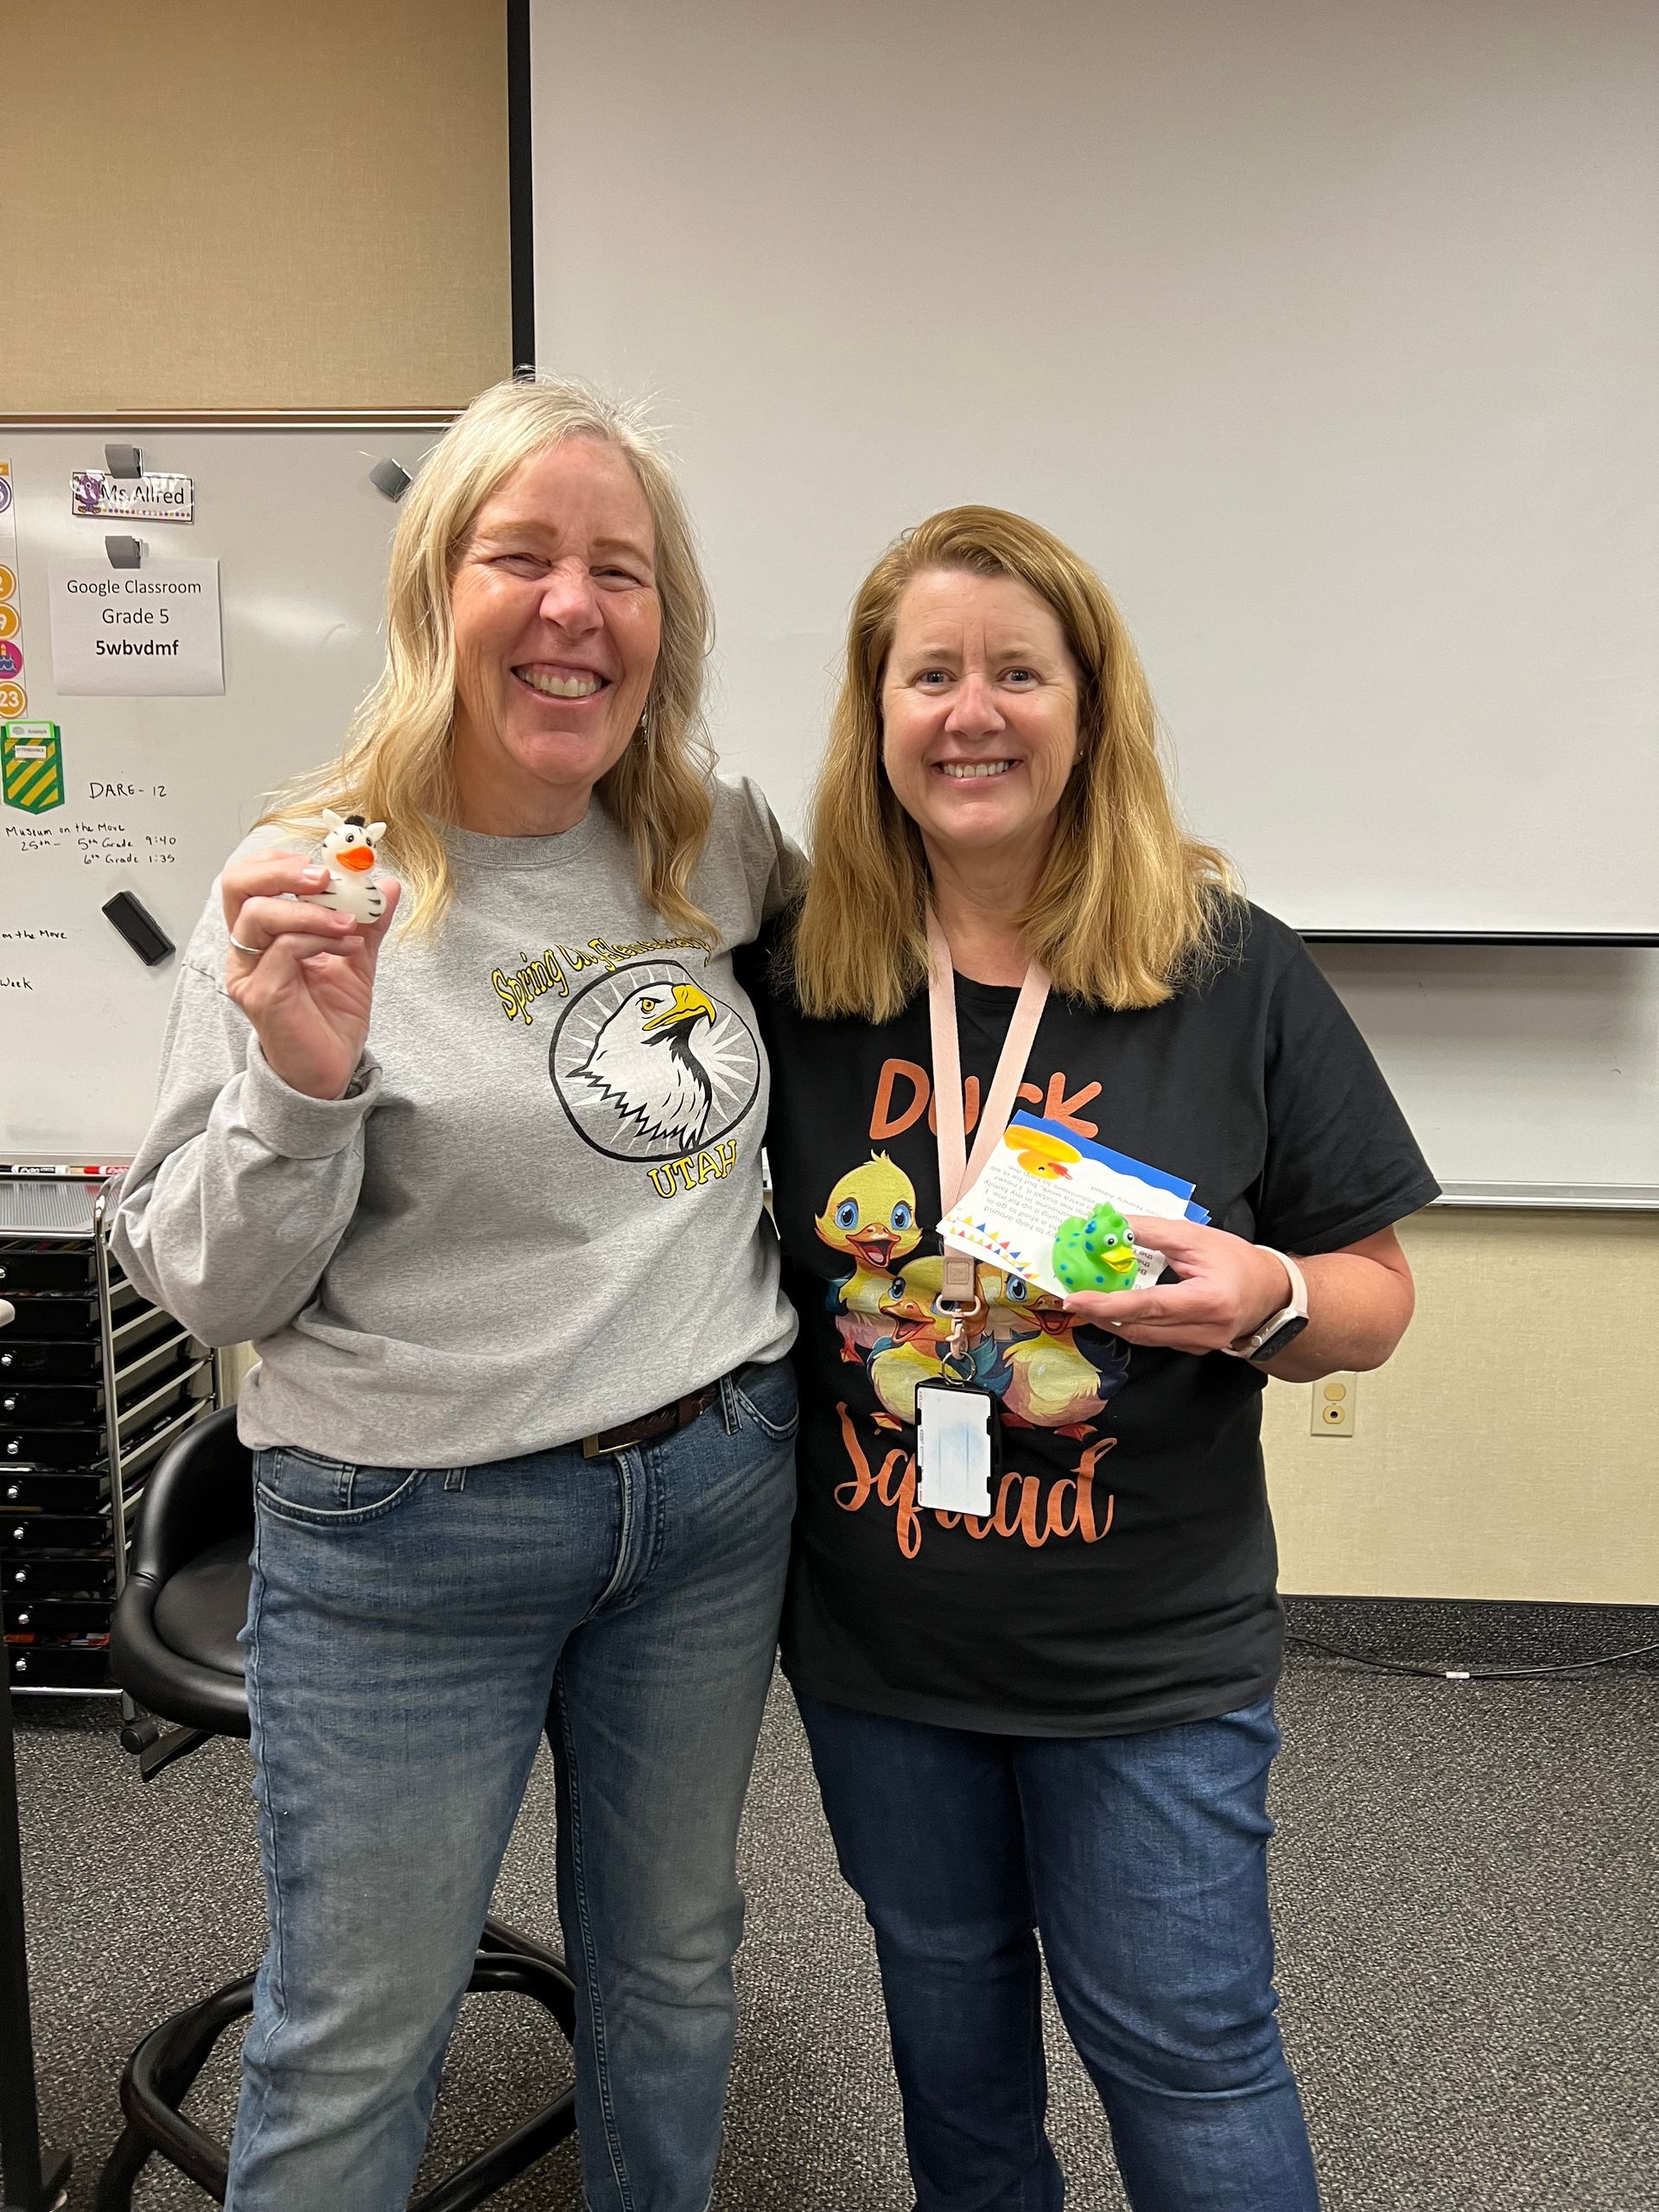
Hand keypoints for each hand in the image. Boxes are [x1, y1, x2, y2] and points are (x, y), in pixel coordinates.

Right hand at [221, 850, 400, 1100]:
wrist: (332, 1068)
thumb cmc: (331, 1017)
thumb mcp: (357, 957)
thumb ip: (368, 920)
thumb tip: (387, 884)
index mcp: (263, 933)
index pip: (251, 878)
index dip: (282, 860)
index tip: (327, 863)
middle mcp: (247, 949)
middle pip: (237, 885)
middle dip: (282, 870)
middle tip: (324, 876)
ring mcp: (248, 972)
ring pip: (260, 915)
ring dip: (312, 910)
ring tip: (350, 924)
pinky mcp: (260, 995)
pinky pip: (283, 950)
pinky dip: (319, 939)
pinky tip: (348, 948)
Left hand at [1062, 1215, 1291, 1354]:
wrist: (1273, 1293)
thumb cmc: (1238, 1262)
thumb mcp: (1196, 1238)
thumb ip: (1154, 1233)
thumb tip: (1114, 1226)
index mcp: (1207, 1301)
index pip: (1149, 1306)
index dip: (1109, 1304)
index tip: (1077, 1300)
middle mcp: (1204, 1330)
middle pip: (1140, 1328)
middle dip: (1101, 1314)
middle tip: (1072, 1299)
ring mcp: (1199, 1344)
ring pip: (1144, 1338)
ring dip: (1113, 1322)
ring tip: (1088, 1303)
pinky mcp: (1194, 1348)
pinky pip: (1155, 1340)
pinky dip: (1132, 1325)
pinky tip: (1117, 1311)